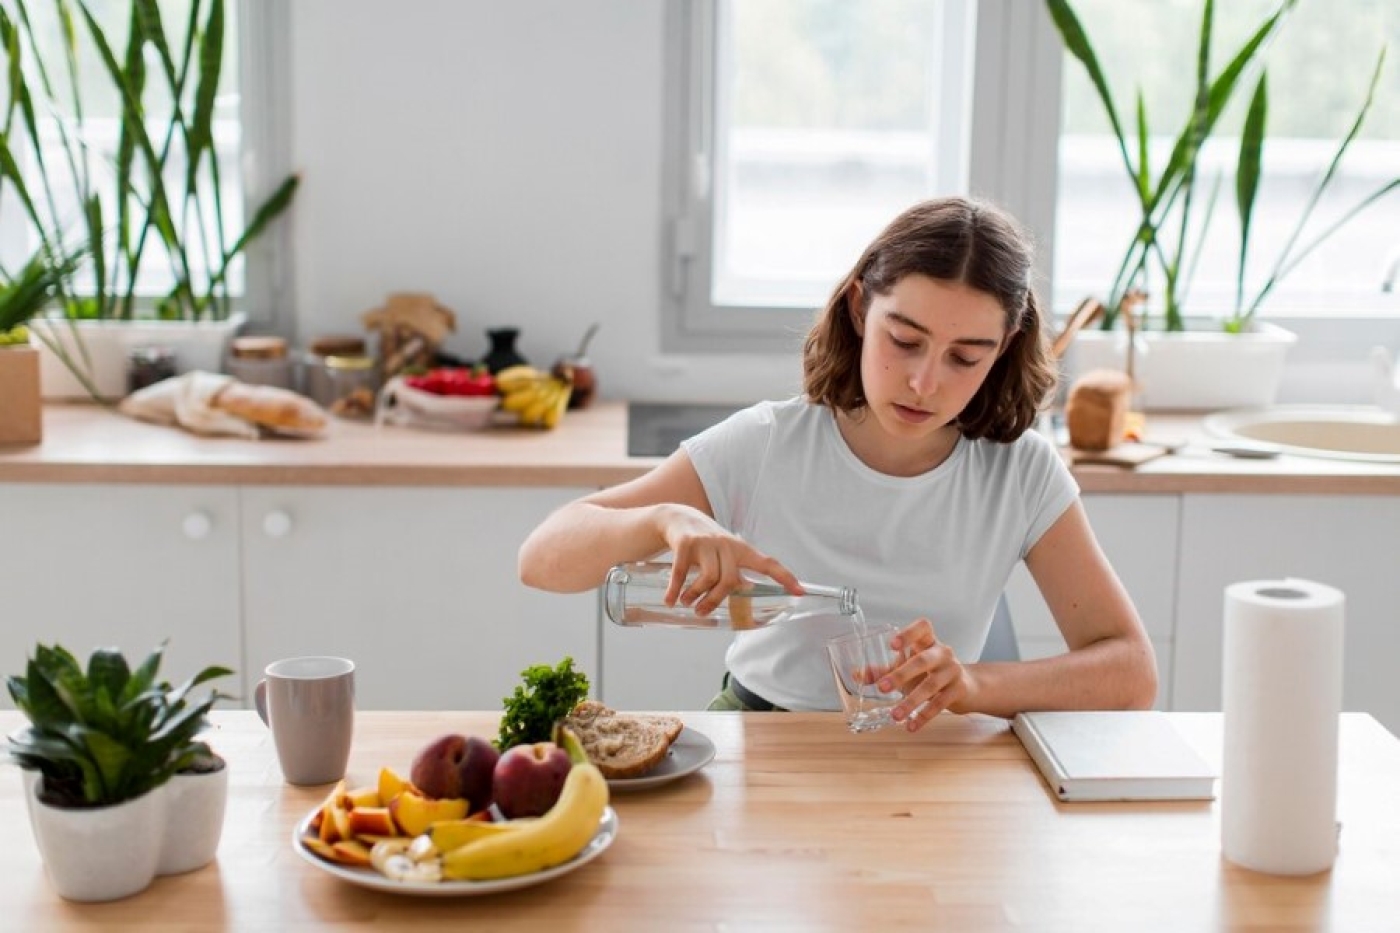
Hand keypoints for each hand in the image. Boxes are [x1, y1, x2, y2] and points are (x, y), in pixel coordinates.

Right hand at [657, 506, 800, 615]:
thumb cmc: (706, 543)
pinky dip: (675, 590)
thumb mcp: (724, 554)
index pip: (767, 563)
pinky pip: (682, 573)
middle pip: (730, 580)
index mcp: (740, 549)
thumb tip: (744, 597)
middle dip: (716, 600)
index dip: (785, 577)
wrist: (678, 516)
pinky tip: (670, 600)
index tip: (799, 592)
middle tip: (702, 611)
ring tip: (687, 603)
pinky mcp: (686, 543)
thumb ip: (733, 573)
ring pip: (708, 578)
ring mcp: (706, 542)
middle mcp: (726, 544)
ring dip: (695, 596)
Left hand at [881, 618, 974, 731]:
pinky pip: (941, 704)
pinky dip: (924, 716)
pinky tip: (912, 726)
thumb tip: (856, 674)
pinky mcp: (959, 690)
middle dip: (901, 674)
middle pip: (922, 660)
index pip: (923, 627)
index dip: (908, 633)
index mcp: (928, 642)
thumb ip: (883, 670)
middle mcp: (943, 653)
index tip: (892, 645)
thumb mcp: (907, 667)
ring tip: (895, 715)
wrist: (967, 687)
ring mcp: (953, 670)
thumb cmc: (931, 672)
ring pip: (931, 685)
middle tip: (882, 687)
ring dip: (911, 701)